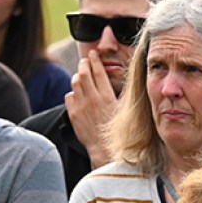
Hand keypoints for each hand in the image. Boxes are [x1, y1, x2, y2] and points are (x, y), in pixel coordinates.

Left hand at [65, 52, 119, 169]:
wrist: (104, 148)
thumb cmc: (119, 130)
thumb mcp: (125, 110)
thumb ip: (125, 94)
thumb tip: (132, 80)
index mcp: (107, 96)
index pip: (98, 71)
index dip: (95, 60)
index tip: (93, 54)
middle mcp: (92, 99)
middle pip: (83, 73)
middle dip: (84, 64)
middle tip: (85, 61)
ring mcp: (81, 106)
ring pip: (75, 82)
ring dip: (78, 76)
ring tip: (81, 75)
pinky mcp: (73, 114)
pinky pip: (69, 96)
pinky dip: (73, 92)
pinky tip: (78, 94)